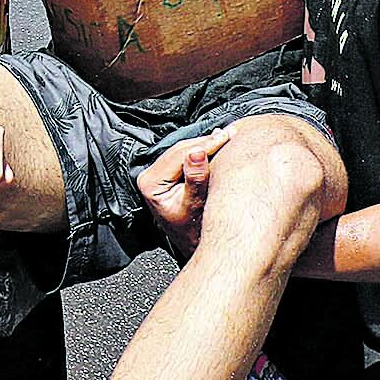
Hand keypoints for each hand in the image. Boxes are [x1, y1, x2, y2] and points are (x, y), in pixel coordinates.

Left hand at [138, 125, 234, 259]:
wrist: (192, 246)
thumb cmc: (192, 232)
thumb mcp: (195, 206)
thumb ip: (195, 180)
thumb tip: (196, 154)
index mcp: (151, 182)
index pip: (180, 154)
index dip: (206, 144)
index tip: (226, 136)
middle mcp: (149, 176)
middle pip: (180, 149)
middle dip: (206, 141)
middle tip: (230, 133)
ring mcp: (156, 175)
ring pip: (183, 151)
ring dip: (205, 144)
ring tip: (226, 136)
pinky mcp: (165, 176)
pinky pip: (184, 157)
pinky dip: (201, 151)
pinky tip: (216, 146)